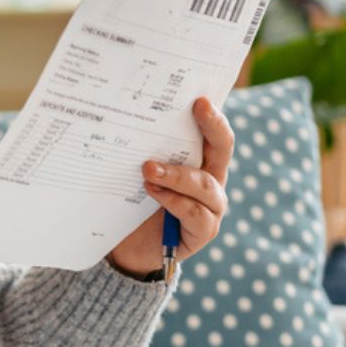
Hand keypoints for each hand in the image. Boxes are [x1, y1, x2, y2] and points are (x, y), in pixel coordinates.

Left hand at [106, 96, 232, 278]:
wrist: (130, 249)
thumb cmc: (134, 203)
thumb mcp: (137, 173)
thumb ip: (142, 151)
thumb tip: (123, 116)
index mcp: (200, 161)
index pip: (213, 133)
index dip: (212, 115)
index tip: (199, 97)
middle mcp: (211, 180)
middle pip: (223, 149)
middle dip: (213, 126)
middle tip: (198, 107)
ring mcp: (211, 207)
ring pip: (205, 184)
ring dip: (177, 174)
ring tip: (148, 168)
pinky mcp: (203, 231)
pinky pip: (195, 213)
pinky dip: (174, 201)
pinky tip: (154, 193)